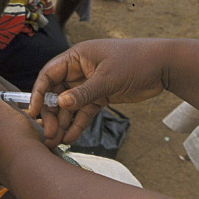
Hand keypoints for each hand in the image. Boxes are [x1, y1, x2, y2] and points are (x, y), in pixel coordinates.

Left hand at [0, 78, 46, 187]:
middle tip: (17, 114)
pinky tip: (28, 140)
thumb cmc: (11, 136)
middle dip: (3, 120)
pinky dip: (17, 144)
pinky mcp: (4, 170)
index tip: (2, 105)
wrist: (30, 169)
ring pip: (0, 139)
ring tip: (26, 126)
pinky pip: (9, 151)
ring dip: (12, 131)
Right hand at [28, 39, 166, 145]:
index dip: (39, 93)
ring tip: (56, 141)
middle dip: (51, 114)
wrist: (164, 66)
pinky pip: (84, 111)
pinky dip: (78, 124)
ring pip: (70, 105)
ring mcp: (90, 84)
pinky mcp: (101, 96)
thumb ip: (84, 93)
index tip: (34, 112)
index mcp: (77, 57)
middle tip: (48, 133)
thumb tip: (61, 104)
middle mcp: (80, 70)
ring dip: (63, 122)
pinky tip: (70, 138)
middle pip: (57, 93)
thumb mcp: (108, 78)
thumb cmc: (136, 61)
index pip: (49, 74)